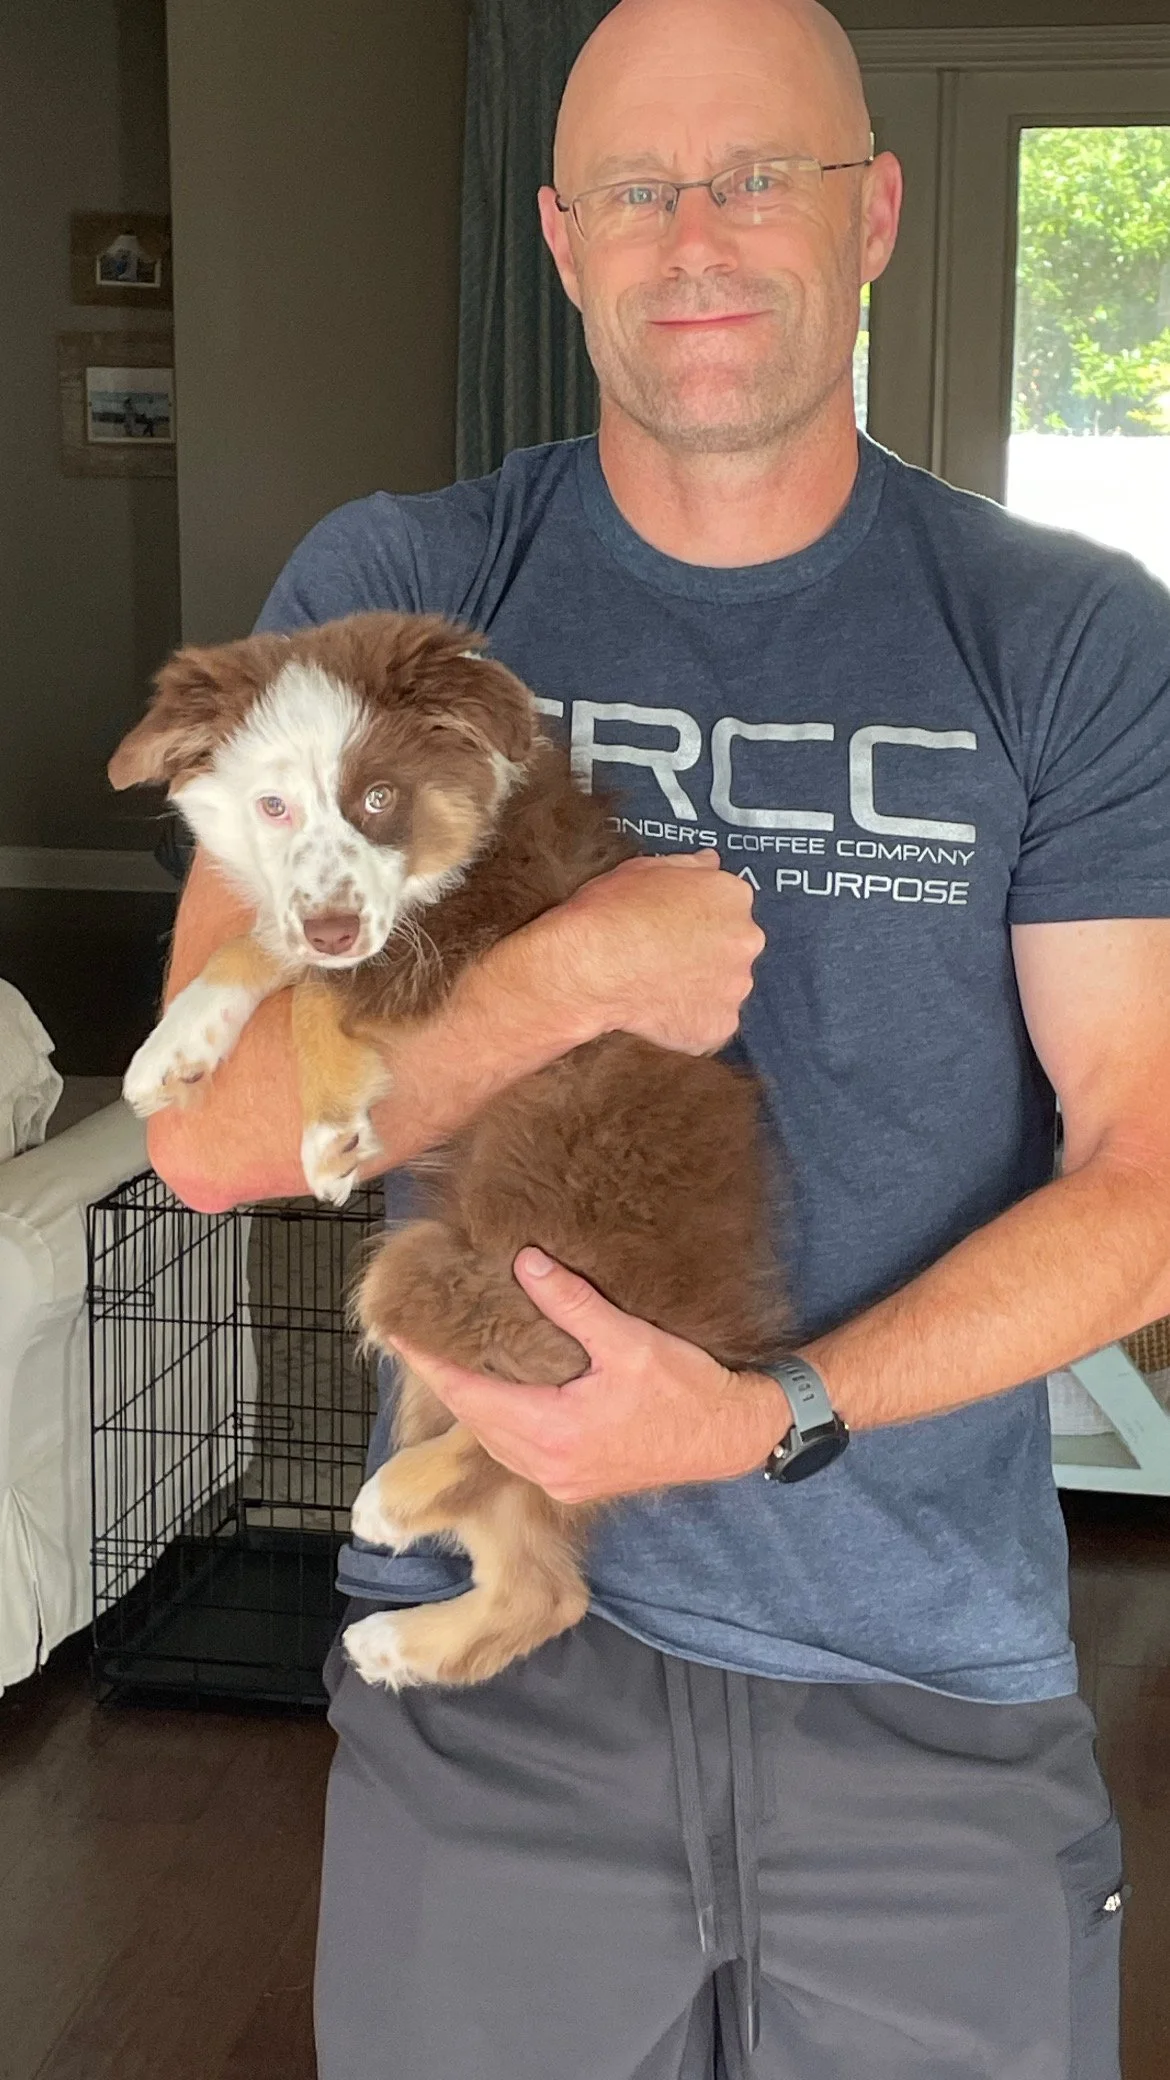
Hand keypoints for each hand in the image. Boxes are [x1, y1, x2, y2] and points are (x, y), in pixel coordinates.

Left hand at [392, 1247, 789, 1504]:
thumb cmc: (686, 1390)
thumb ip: (573, 1303)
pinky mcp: (574, 1482)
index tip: (398, 1333)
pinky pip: (516, 1452)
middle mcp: (545, 1464)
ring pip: (493, 1439)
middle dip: (443, 1379)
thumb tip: (525, 1261)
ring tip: (447, 1363)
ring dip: (469, 1403)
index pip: (469, 1392)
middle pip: (473, 1418)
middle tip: (413, 1341)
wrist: (729, 1438)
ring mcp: (558, 1479)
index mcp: (551, 1429)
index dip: (429, 1362)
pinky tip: (497, 1397)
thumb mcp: (629, 1340)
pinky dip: (497, 1422)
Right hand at [549, 852, 764, 1055]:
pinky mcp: (719, 1025)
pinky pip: (711, 1024)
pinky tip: (660, 1009)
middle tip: (666, 958)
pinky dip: (690, 1020)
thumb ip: (689, 866)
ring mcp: (734, 986)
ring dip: (701, 987)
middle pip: (733, 947)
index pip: (730, 906)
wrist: (592, 966)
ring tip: (659, 985)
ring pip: (724, 987)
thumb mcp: (645, 868)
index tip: (678, 927)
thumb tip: (708, 863)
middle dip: (707, 953)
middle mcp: (745, 939)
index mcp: (732, 896)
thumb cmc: (611, 914)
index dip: (700, 918)